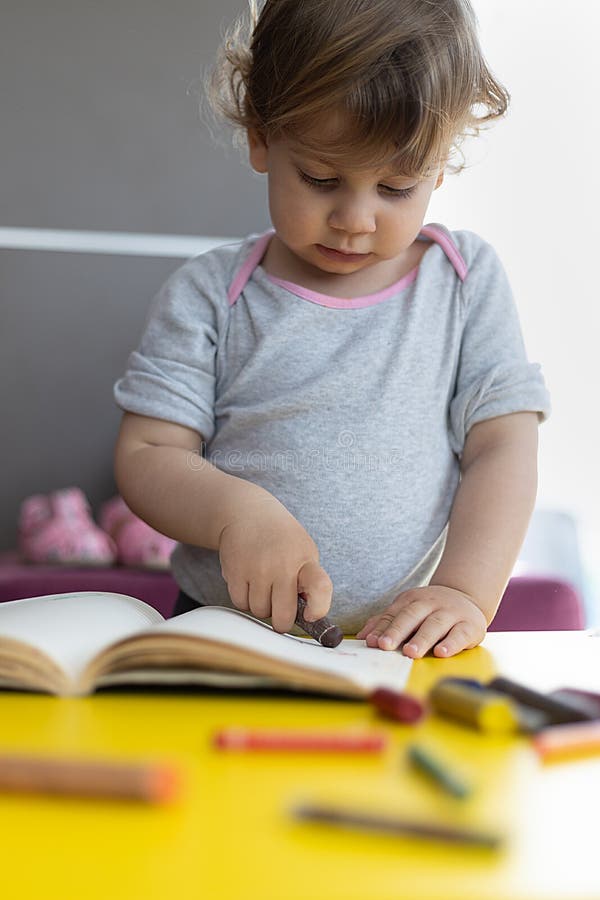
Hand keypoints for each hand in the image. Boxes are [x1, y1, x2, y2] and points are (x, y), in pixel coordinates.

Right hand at [218, 495, 332, 633]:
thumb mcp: (303, 551)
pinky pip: (240, 603)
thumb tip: (306, 615)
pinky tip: (249, 582)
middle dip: (283, 621)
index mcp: (305, 559)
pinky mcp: (235, 571)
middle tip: (282, 612)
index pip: (320, 587)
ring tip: (264, 585)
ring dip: (262, 605)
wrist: (248, 513)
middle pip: (284, 615)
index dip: (318, 608)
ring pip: (260, 611)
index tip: (311, 616)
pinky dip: (245, 599)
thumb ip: (308, 580)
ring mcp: (257, 569)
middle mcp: (282, 565)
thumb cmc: (282, 538)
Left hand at [355, 586, 487, 657]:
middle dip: (397, 631)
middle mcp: (431, 603)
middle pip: (412, 616)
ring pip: (434, 625)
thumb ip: (386, 621)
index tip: (372, 643)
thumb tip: (363, 637)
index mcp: (412, 599)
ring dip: (422, 639)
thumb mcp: (408, 609)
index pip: (394, 614)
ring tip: (410, 652)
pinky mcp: (470, 625)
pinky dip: (451, 643)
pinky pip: (460, 634)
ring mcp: (451, 613)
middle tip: (386, 646)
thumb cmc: (431, 610)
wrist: (468, 597)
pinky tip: (441, 652)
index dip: (382, 628)